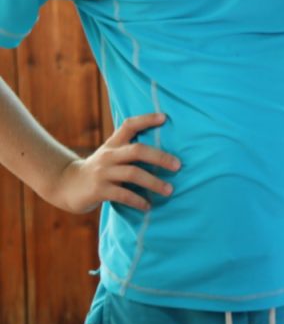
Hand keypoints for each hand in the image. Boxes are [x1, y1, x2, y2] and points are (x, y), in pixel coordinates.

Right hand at [53, 113, 179, 213]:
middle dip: (160, 157)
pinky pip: (123, 195)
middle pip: (137, 150)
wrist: (66, 185)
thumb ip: (130, 150)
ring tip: (169, 190)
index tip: (164, 118)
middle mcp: (109, 155)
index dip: (146, 119)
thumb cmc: (99, 170)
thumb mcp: (111, 155)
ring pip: (133, 173)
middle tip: (178, 165)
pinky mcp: (99, 190)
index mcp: (113, 144)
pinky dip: (138, 200)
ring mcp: (103, 173)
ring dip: (154, 182)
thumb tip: (165, 152)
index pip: (129, 125)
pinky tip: (148, 206)